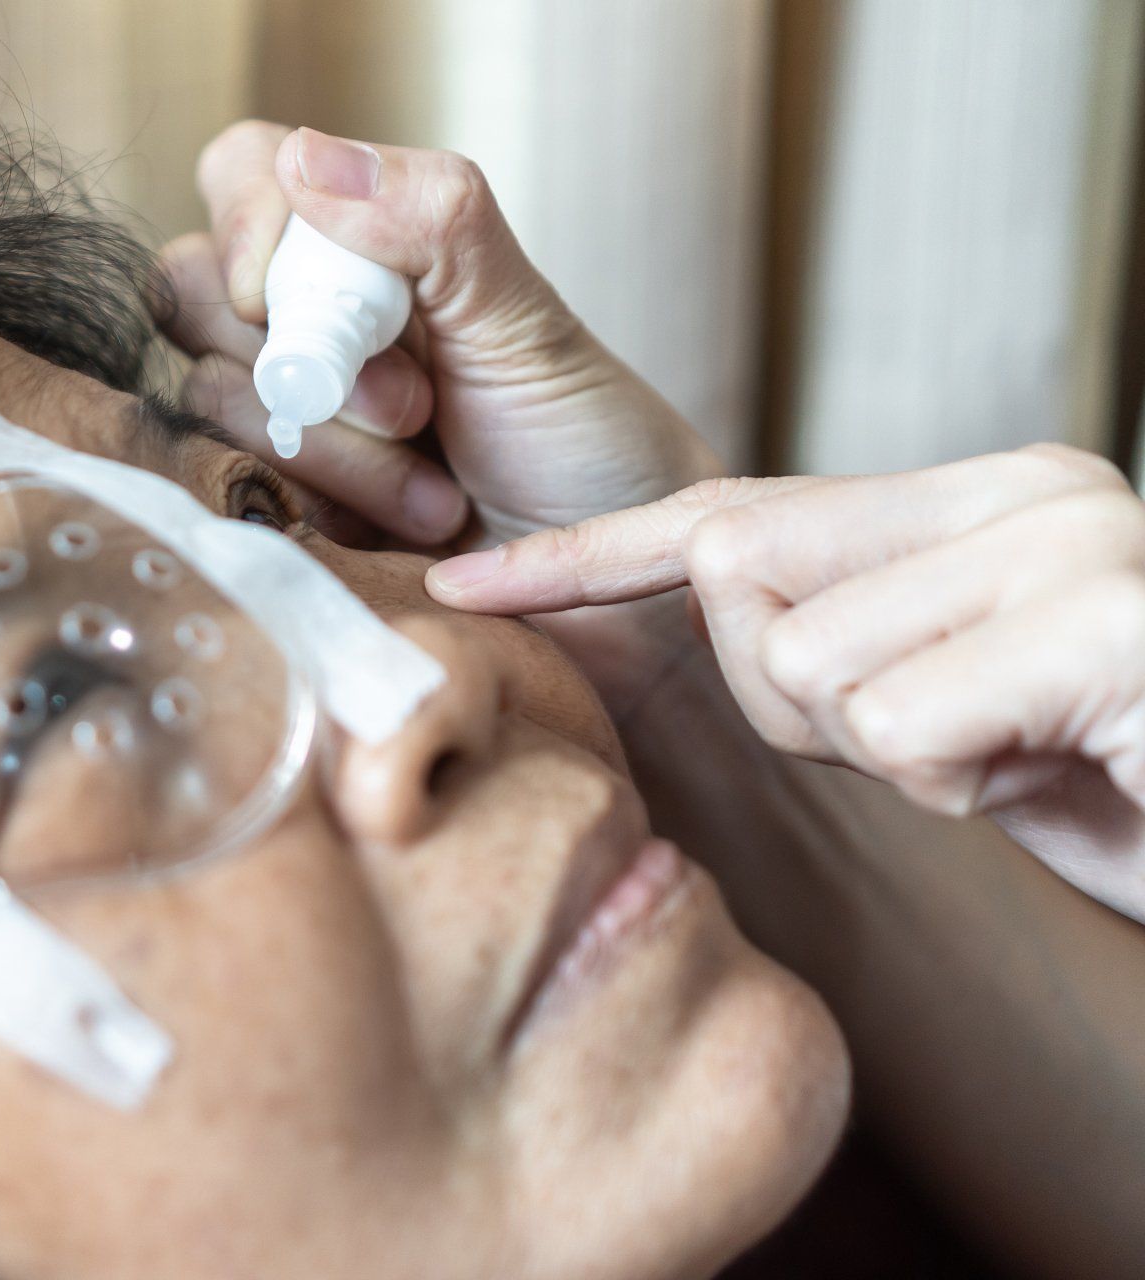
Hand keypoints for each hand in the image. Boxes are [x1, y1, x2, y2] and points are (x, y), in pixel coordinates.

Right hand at [157, 122, 721, 545]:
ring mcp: (279, 416)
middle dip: (310, 361)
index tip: (323, 300)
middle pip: (192, 290)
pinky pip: (229, 490)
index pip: (241, 175)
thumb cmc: (583, 447)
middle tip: (420, 407)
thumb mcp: (524, 320)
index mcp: (362, 249)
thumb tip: (306, 155)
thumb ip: (433, 220)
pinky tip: (404, 533)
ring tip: (440, 494)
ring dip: (342, 454)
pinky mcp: (270, 506)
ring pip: (212, 400)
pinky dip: (329, 512)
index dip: (250, 229)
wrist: (607, 597)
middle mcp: (303, 323)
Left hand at [426, 445, 1144, 920]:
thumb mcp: (942, 711)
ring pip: (817, 664)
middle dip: (783, 692)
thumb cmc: (1110, 782)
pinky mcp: (1106, 615)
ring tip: (1014, 755)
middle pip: (741, 570)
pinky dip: (956, 780)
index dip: (585, 558)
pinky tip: (1054, 771)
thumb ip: (833, 650)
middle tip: (927, 743)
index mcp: (965, 499)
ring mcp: (1067, 540)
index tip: (463, 590)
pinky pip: (906, 719)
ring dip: (891, 753)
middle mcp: (1016, 489)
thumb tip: (706, 623)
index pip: (729, 511)